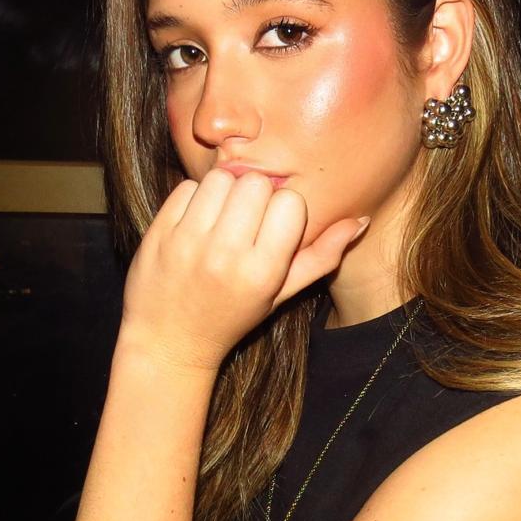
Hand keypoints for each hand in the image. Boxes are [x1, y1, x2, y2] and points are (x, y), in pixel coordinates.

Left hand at [119, 168, 367, 371]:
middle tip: (248, 219)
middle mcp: (226, 255)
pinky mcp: (160, 233)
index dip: (286, 209)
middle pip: (256, 183)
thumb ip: (320, 258)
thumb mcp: (280, 295)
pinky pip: (188, 186)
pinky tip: (197, 221)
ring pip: (221, 177)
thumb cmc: (231, 317)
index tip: (275, 227)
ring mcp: (188, 242)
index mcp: (262, 272)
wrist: (168, 342)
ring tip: (223, 217)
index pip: (290, 204)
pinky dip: (196, 197)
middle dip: (256, 194)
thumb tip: (360, 221)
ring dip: (226, 190)